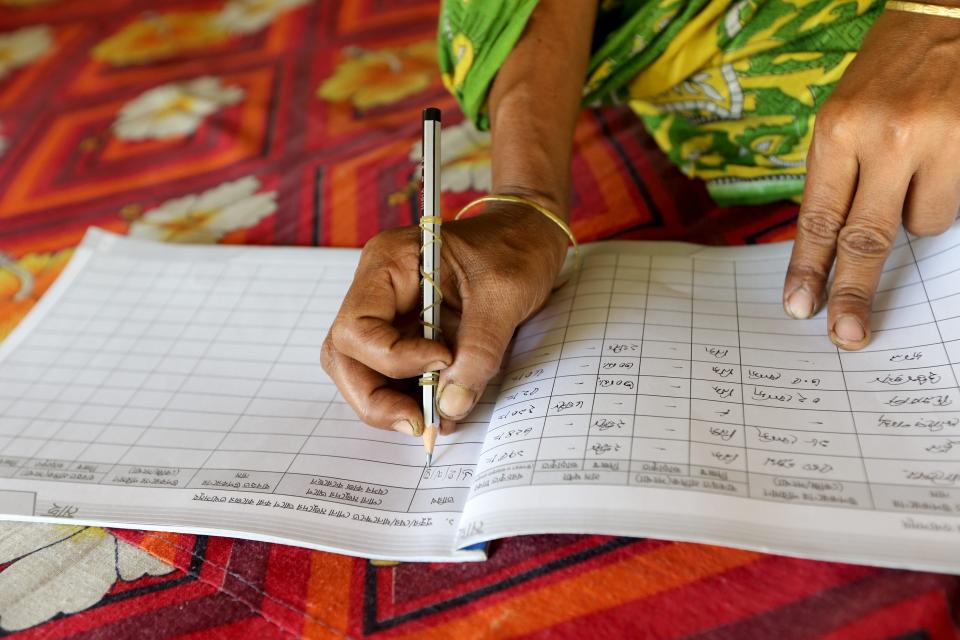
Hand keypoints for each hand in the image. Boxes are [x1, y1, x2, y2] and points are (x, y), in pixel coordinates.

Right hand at [321, 201, 567, 434]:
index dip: (392, 358)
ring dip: (390, 402)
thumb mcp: (505, 295)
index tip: (442, 361)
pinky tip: (442, 411)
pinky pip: (394, 374)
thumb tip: (451, 406)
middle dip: (375, 397)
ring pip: (362, 371)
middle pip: (346, 355)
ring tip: (432, 421)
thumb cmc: (516, 247)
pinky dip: (411, 398)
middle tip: (418, 423)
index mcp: (389, 263)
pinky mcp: (408, 334)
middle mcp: (378, 290)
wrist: (530, 235)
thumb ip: (478, 350)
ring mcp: (390, 313)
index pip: (357, 327)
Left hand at [783, 10, 959, 348]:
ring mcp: (932, 140)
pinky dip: (940, 197)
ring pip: (917, 225)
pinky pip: (949, 205)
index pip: (817, 217)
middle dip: (852, 290)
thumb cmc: (887, 73)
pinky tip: (939, 162)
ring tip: (914, 167)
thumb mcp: (843, 117)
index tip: (799, 306)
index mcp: (835, 130)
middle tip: (845, 333)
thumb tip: (828, 248)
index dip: (808, 268)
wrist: (945, 18)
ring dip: (912, 213)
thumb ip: (835, 177)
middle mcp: (880, 136)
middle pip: (863, 238)